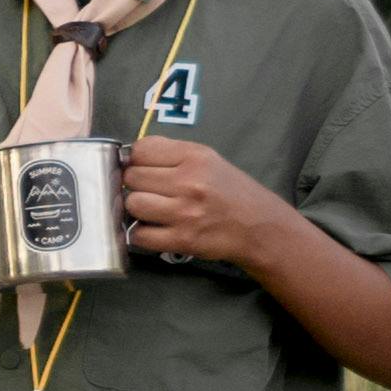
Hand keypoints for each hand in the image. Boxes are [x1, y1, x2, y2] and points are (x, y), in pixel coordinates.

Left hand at [115, 134, 293, 268]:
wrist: (259, 226)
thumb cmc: (230, 191)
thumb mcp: (207, 160)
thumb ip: (171, 154)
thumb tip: (131, 156)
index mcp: (195, 157)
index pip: (141, 150)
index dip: (136, 160)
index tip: (143, 169)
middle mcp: (189, 182)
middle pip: (132, 177)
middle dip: (136, 185)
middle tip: (151, 192)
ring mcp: (185, 212)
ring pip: (133, 204)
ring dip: (137, 209)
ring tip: (152, 211)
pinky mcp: (182, 239)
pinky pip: (139, 235)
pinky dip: (141, 234)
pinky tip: (154, 229)